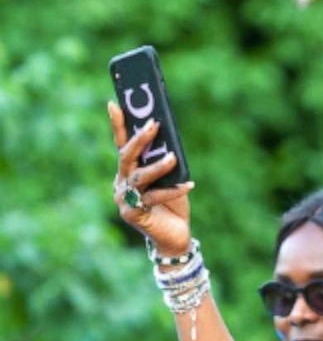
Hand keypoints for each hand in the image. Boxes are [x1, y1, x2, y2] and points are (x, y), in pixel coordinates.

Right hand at [109, 101, 193, 255]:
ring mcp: (124, 199)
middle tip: (153, 124)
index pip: (120, 144)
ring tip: (173, 157)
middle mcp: (121, 183)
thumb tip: (169, 141)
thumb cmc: (172, 205)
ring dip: (157, 166)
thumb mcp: (170, 179)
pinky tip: (189, 184)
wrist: (174, 237)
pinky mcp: (133, 214)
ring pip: (140, 177)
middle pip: (126, 157)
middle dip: (139, 139)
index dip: (117, 125)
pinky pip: (154, 197)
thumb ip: (164, 161)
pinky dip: (173, 190)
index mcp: (126, 172)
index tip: (114, 103)